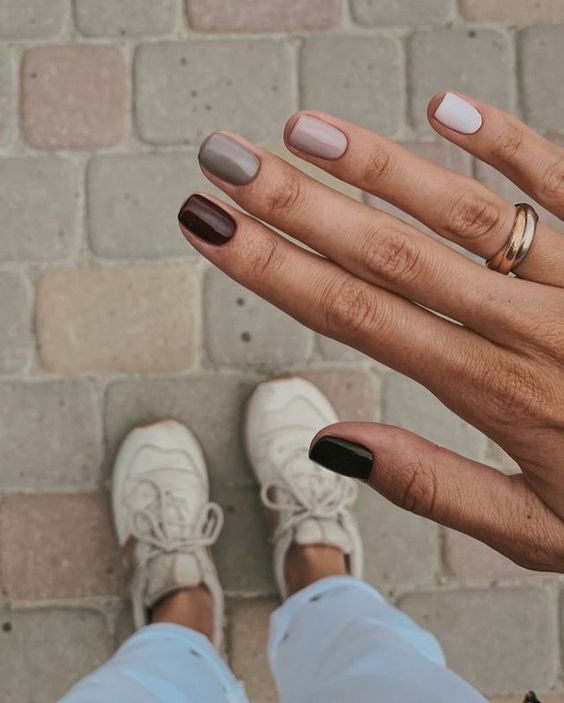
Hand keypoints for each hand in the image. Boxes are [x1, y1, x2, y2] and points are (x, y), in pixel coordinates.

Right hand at [178, 92, 563, 572]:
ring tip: (302, 132)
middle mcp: (525, 324)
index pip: (355, 314)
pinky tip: (444, 107)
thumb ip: (429, 485)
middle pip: (387, 251)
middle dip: (295, 203)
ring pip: (462, 210)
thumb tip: (332, 442)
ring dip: (376, 166)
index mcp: (492, 389)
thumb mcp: (530, 528)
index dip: (274, 269)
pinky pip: (560, 183)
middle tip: (225, 162)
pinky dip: (506, 142)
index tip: (214, 229)